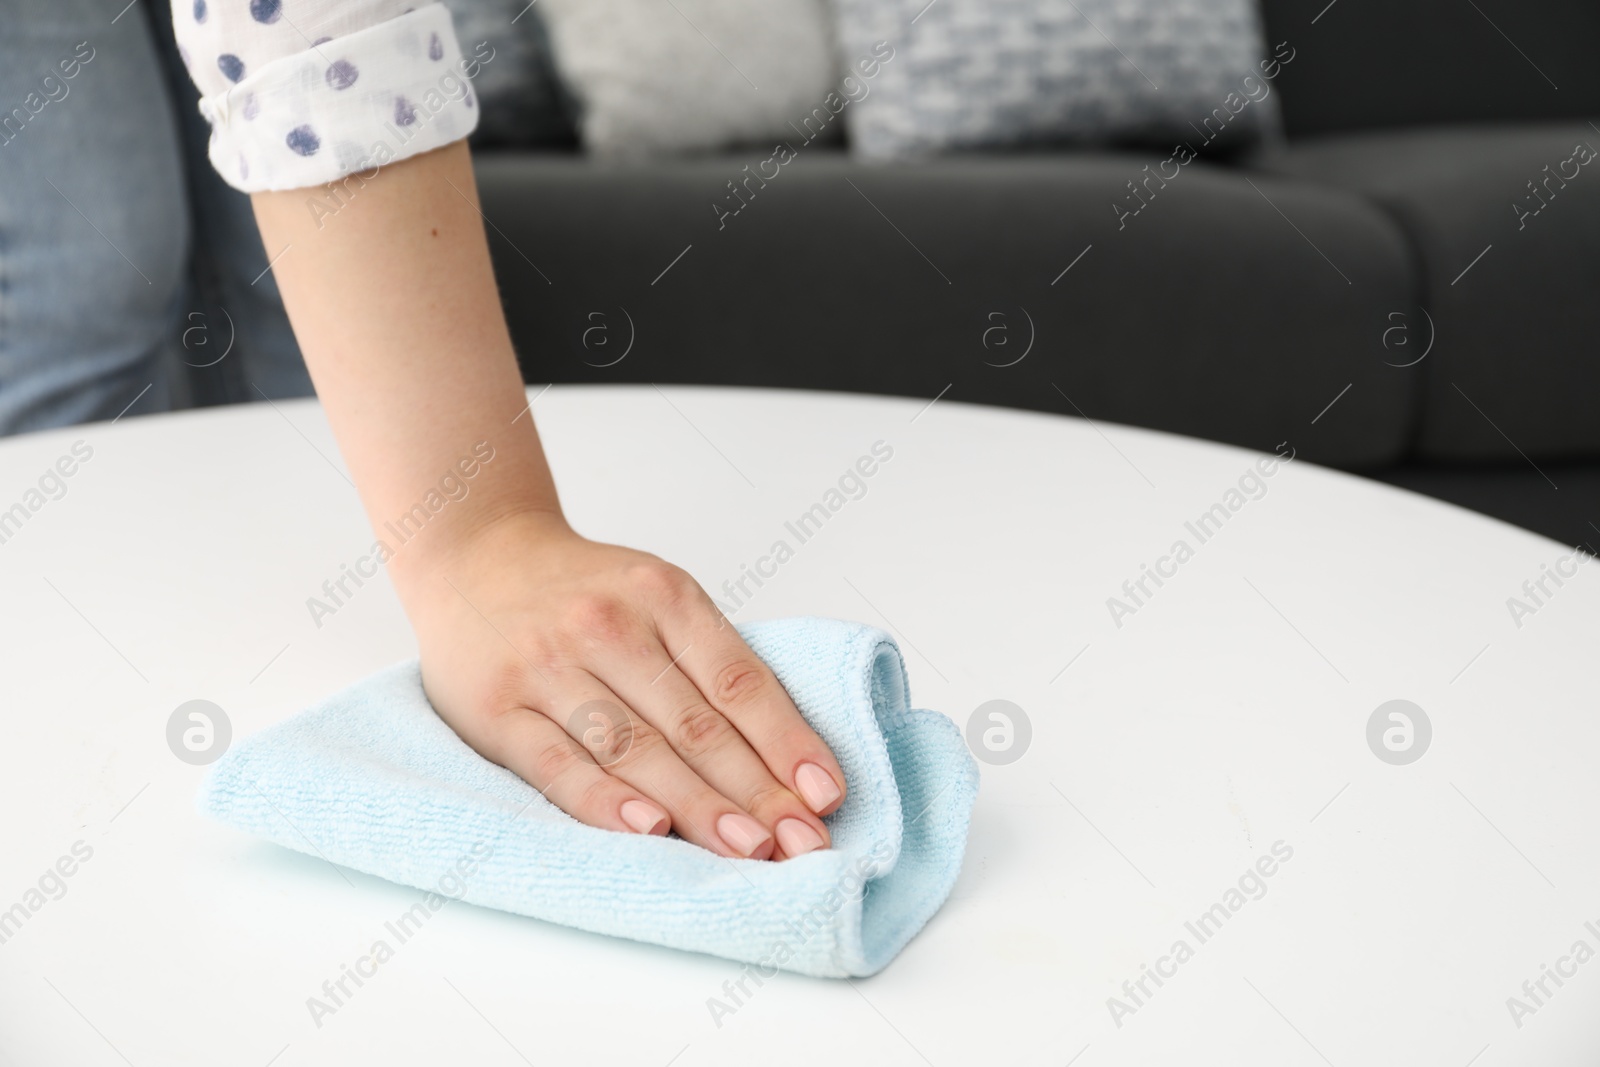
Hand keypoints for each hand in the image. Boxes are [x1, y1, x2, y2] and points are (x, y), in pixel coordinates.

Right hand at [396, 509, 847, 860]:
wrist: (473, 552)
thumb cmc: (584, 592)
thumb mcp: (655, 594)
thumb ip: (707, 659)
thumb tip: (781, 753)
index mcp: (663, 594)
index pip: (739, 681)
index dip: (786, 742)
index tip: (826, 796)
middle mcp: (607, 626)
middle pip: (695, 724)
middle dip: (757, 792)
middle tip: (802, 844)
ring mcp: (548, 666)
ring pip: (635, 749)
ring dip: (699, 807)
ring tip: (749, 851)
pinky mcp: (496, 709)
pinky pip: (558, 765)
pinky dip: (606, 802)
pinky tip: (651, 832)